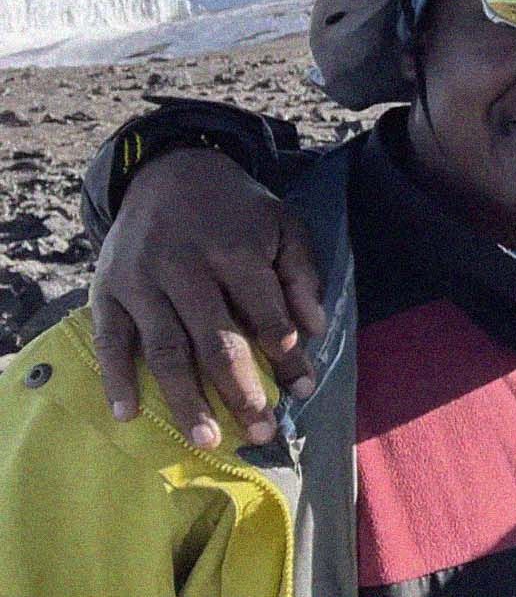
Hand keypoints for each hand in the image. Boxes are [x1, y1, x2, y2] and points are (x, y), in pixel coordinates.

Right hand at [89, 148, 323, 448]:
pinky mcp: (106, 289)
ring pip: (163, 348)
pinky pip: (109, 339)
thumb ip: (301, 274)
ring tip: (205, 439)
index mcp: (233, 250)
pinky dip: (115, 378)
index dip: (288, 355)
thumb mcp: (282, 225)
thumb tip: (314, 330)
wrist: (169, 171)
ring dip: (184, 399)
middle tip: (261, 432)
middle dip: (241, 390)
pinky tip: (127, 414)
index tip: (304, 390)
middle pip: (214, 340)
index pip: (265, 313)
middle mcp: (183, 267)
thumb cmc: (236, 210)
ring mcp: (140, 280)